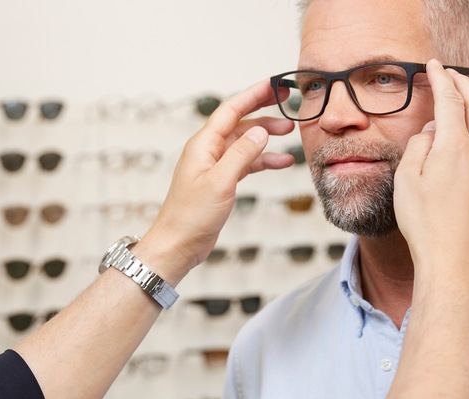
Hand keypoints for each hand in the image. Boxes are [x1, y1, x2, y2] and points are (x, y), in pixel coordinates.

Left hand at [132, 81, 294, 282]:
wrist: (177, 244)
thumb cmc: (190, 216)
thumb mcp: (220, 182)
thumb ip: (241, 155)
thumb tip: (260, 131)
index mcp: (203, 145)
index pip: (231, 110)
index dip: (253, 95)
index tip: (274, 84)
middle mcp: (208, 151)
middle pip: (239, 122)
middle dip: (263, 110)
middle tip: (288, 101)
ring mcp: (214, 166)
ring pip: (244, 142)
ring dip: (266, 136)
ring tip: (291, 130)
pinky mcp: (221, 182)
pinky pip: (246, 163)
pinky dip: (263, 160)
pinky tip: (282, 161)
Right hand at [394, 59, 468, 276]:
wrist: (452, 259)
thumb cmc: (423, 222)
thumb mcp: (406, 179)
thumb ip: (418, 146)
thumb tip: (432, 130)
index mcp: (454, 146)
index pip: (449, 100)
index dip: (441, 78)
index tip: (434, 66)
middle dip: (466, 84)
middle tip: (453, 76)